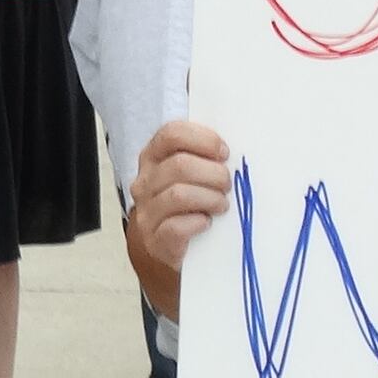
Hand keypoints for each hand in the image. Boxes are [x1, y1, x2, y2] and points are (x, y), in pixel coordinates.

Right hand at [128, 117, 231, 289]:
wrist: (164, 242)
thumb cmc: (186, 202)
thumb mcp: (188, 173)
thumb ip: (202, 156)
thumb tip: (232, 151)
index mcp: (153, 156)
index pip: (172, 134)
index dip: (203, 140)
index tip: (224, 152)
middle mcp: (145, 181)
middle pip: (180, 165)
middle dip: (213, 173)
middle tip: (227, 183)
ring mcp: (146, 211)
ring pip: (179, 195)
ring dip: (210, 198)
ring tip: (222, 204)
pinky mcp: (155, 239)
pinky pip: (176, 227)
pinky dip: (198, 222)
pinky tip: (207, 222)